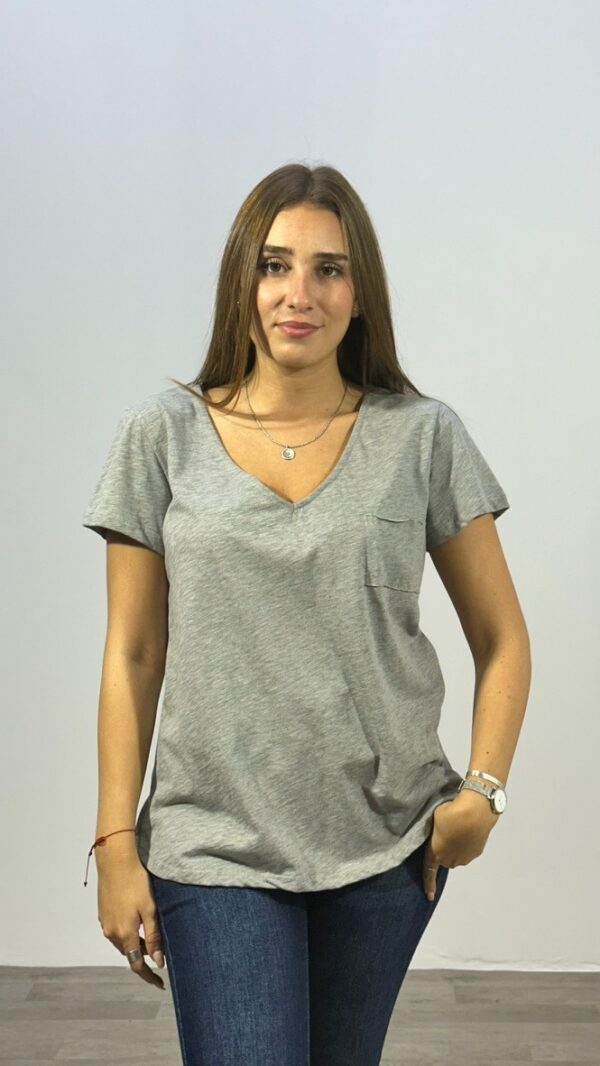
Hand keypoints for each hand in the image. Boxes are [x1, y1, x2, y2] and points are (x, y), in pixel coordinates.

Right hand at [96, 851, 165, 991]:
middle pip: (130, 953)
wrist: (115, 861)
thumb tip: (158, 961)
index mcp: (124, 934)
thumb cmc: (135, 882)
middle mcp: (111, 932)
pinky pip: (116, 931)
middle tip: (161, 949)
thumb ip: (153, 937)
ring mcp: (105, 923)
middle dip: (144, 955)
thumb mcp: (150, 909)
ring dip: (135, 943)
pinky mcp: (103, 913)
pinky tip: (136, 919)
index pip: (137, 964)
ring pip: (123, 942)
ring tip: (150, 932)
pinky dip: (127, 932)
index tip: (160, 984)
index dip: (149, 976)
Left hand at [422, 790, 498, 900]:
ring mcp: (466, 857)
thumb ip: (435, 832)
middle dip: (444, 850)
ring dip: (457, 846)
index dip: (428, 884)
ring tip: (459, 827)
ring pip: (458, 855)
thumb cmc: (450, 813)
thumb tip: (442, 833)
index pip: (429, 871)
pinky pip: (468, 850)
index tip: (429, 896)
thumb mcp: (435, 820)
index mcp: (435, 853)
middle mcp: (450, 860)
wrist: (475, 811)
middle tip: (446, 832)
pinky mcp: (477, 852)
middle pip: (445, 859)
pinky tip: (469, 829)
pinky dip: (467, 843)